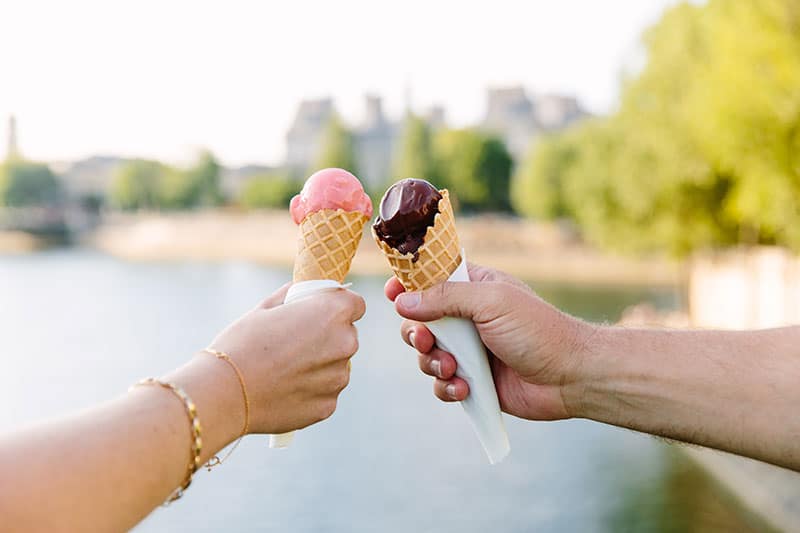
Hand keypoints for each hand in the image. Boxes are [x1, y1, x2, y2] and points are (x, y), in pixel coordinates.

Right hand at [208, 283, 365, 433]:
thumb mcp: (266, 308)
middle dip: (328, 336)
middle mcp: (345, 344)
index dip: (338, 306)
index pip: (356, 304)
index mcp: (333, 313)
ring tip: (285, 368)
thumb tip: (303, 290)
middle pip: (347, 335)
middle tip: (295, 342)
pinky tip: (284, 389)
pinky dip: (312, 389)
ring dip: (321, 364)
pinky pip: (326, 391)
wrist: (226, 392)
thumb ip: (294, 297)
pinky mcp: (328, 405)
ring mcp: (338, 377)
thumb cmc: (243, 343)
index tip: (321, 312)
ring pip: (338, 365)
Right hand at [384, 263, 593, 419]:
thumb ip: (444, 297)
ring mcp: (470, 351)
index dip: (408, 286)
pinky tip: (464, 388)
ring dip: (432, 363)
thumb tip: (402, 301)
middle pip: (419, 322)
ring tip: (453, 369)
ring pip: (426, 356)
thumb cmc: (537, 329)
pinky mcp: (473, 382)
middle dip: (415, 333)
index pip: (430, 280)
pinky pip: (442, 384)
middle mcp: (468, 318)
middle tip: (425, 340)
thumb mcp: (490, 301)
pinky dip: (447, 388)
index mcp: (473, 288)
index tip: (391, 294)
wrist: (569, 376)